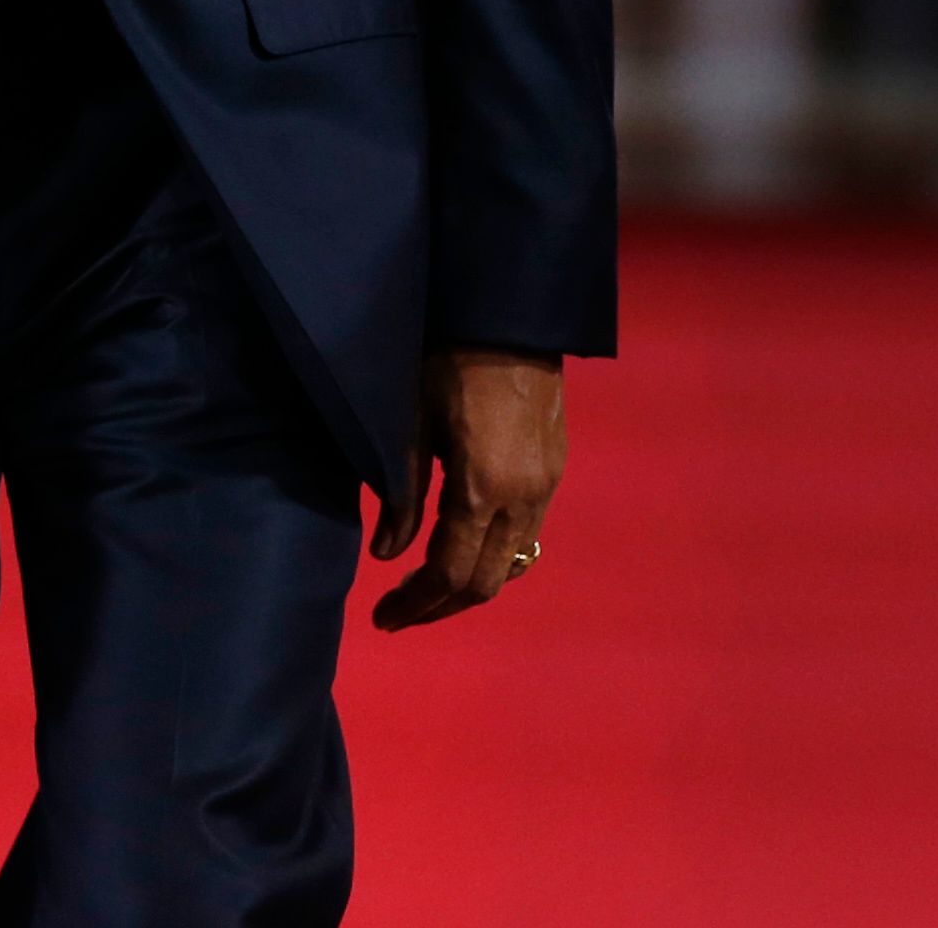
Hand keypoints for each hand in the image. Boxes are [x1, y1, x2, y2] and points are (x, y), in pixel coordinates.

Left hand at [368, 345, 563, 629]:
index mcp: (482, 490)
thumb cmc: (447, 362)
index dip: (416, 604)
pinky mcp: (554, 472)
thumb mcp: (410, 424)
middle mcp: (523, 500)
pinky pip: (527, 537)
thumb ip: (401, 495)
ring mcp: (546, 488)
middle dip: (440, 607)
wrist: (511, 319)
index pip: (450, 573)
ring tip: (428, 591)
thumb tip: (386, 555)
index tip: (383, 618)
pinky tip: (465, 549)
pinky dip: (494, 557)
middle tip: (399, 615)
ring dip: (470, 586)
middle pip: (486, 583)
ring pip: (512, 565)